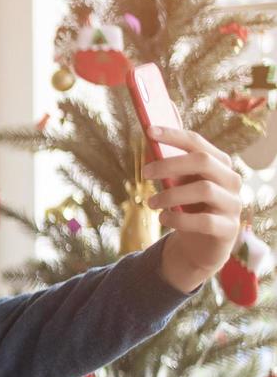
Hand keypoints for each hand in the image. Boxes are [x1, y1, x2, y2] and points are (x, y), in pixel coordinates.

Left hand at [143, 125, 242, 292]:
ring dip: (170, 195)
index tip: (149, 130)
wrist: (202, 246)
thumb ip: (169, 166)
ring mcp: (232, 204)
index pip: (197, 143)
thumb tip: (150, 141)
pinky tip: (163, 219)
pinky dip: (178, 220)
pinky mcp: (228, 229)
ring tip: (151, 202)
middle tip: (144, 173)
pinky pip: (204, 221)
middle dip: (169, 164)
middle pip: (203, 162)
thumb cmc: (189, 209)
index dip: (173, 135)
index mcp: (219, 164)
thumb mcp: (178, 186)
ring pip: (203, 190)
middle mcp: (231, 180)